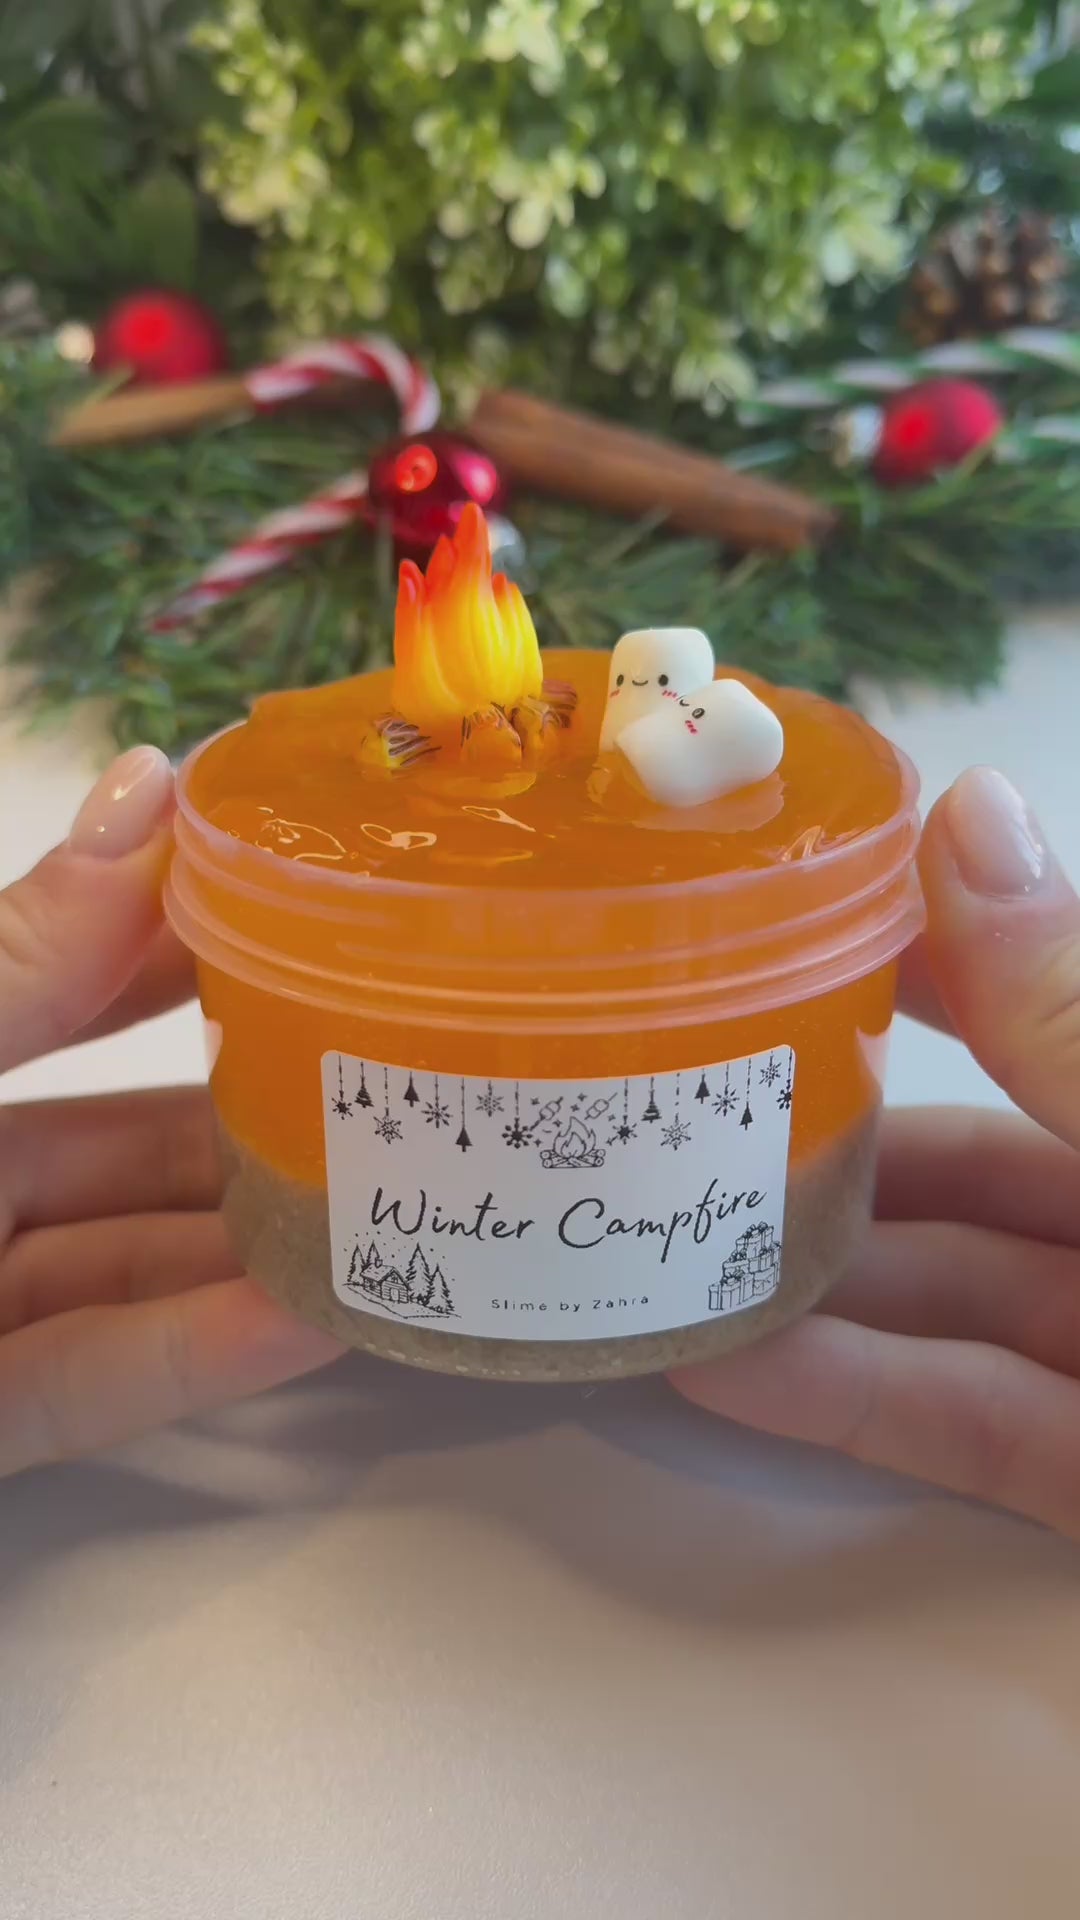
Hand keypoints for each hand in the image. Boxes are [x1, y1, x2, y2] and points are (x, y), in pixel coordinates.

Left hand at [0, 748, 340, 1477]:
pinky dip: (193, 1357)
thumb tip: (154, 789)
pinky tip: (310, 1324)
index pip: (62, 983)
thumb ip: (22, 953)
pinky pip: (87, 1381)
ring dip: (247, 1245)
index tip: (314, 917)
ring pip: (120, 1263)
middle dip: (246, 1107)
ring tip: (389, 1208)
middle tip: (390, 1075)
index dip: (182, 947)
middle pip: (112, 1132)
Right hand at [672, 767, 1079, 1539]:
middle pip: (972, 1154)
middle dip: (821, 1125)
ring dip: (806, 1270)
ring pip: (948, 1295)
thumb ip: (1070, 1010)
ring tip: (647, 1229)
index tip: (751, 915)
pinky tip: (714, 1363)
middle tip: (657, 1091)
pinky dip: (850, 1399)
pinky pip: (969, 1425)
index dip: (910, 949)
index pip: (1036, 995)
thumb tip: (960, 807)